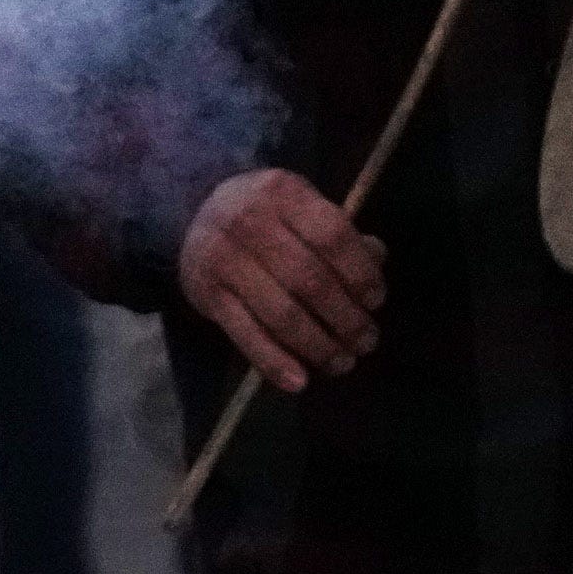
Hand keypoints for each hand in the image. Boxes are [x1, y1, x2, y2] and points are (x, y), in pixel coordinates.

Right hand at [178, 167, 382, 394]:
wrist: (195, 215)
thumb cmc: (264, 214)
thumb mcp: (300, 206)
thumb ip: (339, 232)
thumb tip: (377, 258)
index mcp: (283, 192)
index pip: (332, 235)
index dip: (360, 273)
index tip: (376, 301)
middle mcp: (249, 221)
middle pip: (309, 279)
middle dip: (345, 318)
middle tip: (366, 341)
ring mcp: (224, 258)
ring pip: (280, 313)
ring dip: (318, 346)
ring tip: (342, 362)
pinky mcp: (206, 294)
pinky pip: (245, 335)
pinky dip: (274, 362)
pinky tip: (300, 381)